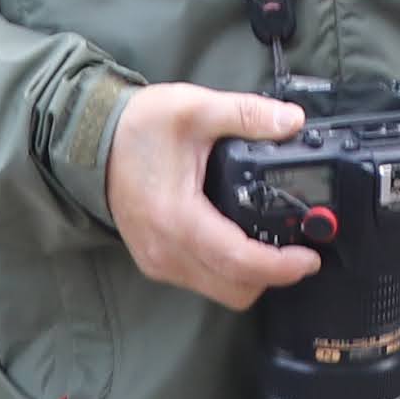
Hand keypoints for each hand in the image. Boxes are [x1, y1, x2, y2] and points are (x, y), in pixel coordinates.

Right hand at [103, 83, 322, 311]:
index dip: (280, 266)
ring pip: (220, 290)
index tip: (309, 257)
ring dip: (250, 275)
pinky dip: (227, 271)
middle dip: (272, 275)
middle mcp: (166, 251)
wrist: (90, 139)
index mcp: (178, 218)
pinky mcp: (155, 261)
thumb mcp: (195, 108)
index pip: (238, 261)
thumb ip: (247, 114)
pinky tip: (238, 240)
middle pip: (234, 288)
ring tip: (272, 244)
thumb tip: (293, 121)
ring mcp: (158, 261)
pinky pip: (202, 281)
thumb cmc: (138, 126)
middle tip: (296, 249)